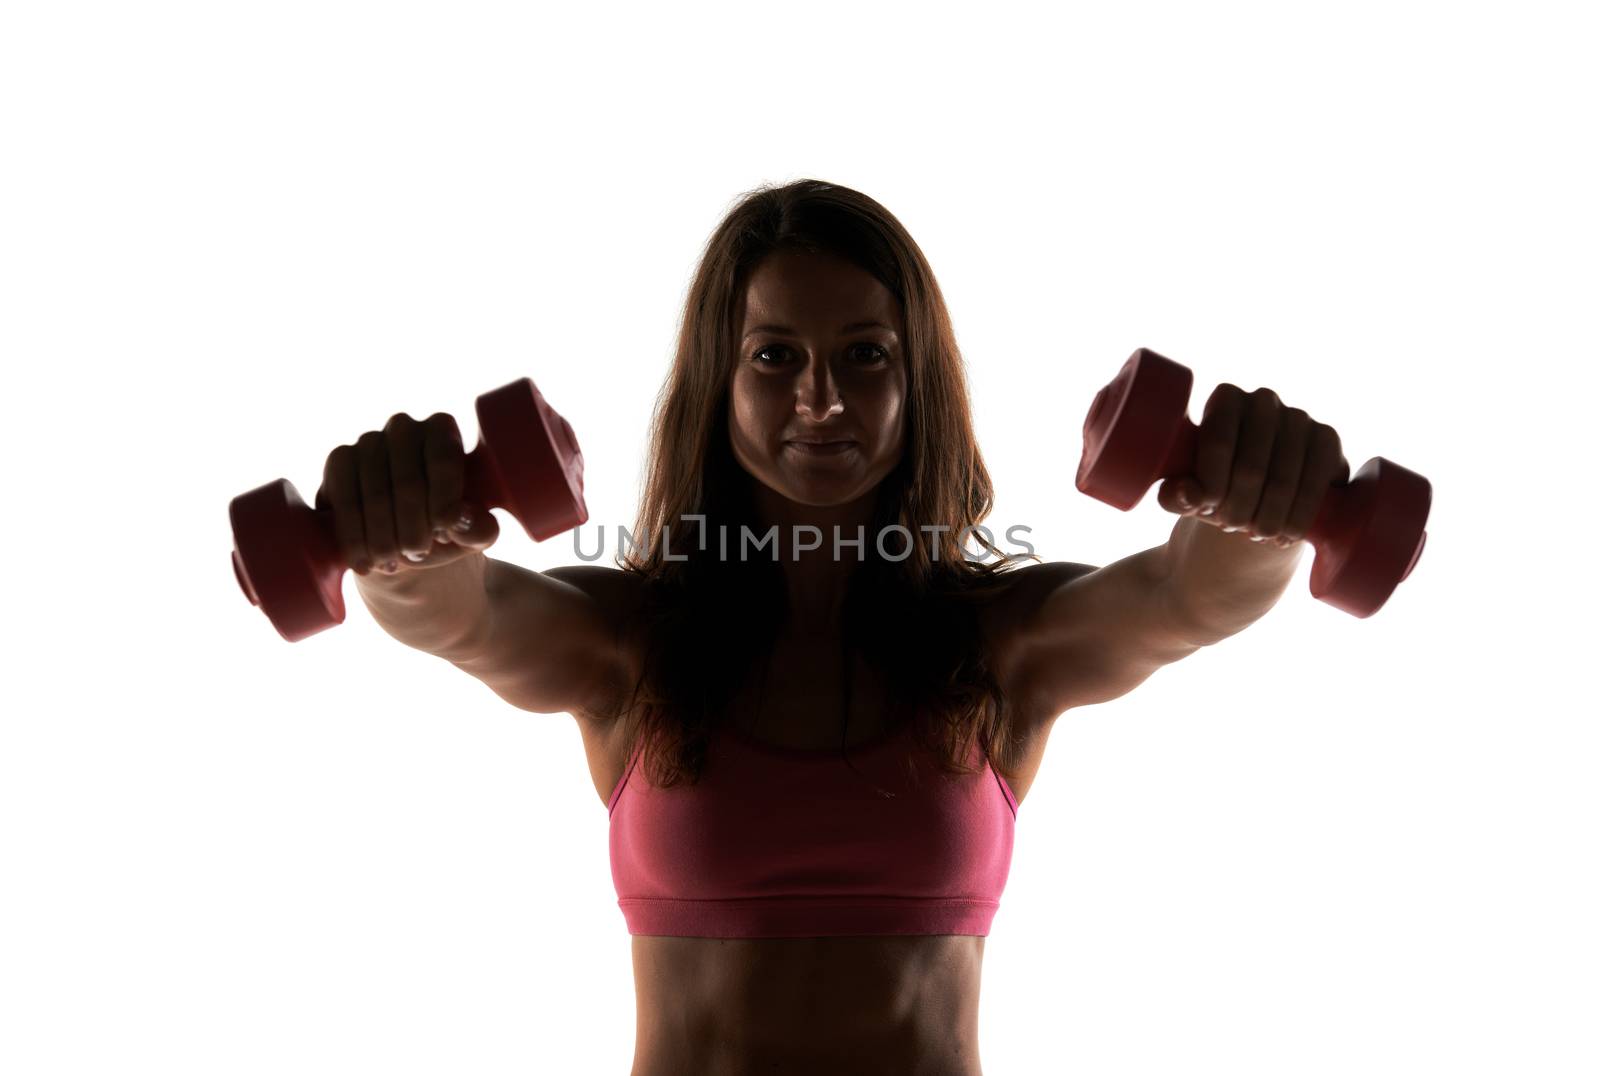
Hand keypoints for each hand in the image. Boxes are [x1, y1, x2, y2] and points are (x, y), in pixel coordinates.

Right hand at [314, 411, 498, 575]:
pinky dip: (353, 535)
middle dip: (412, 524)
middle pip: (407, 479)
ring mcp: (369, 441)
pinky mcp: (340, 461)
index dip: (443, 497)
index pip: (442, 458)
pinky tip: (364, 562)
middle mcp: (405, 428)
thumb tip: (461, 519)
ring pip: (374, 491)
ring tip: (392, 563)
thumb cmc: (447, 531)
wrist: (403, 544)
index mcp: (443, 431)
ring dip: (382, 535)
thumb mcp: (473, 534)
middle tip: (418, 553)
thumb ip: (480, 528)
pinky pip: (343, 497)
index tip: (444, 532)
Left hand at [1155, 384, 1349, 548]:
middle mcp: (1263, 400)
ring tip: (1255, 536)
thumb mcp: (1186, 493)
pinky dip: (1298, 517)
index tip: (1207, 510)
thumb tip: (1189, 494)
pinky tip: (1285, 535)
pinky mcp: (1327, 439)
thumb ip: (1175, 495)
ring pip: (1283, 480)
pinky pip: (1316, 481)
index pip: (1218, 442)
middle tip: (1231, 528)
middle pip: (1251, 467)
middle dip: (1238, 509)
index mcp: (1225, 398)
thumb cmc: (1214, 486)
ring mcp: (1300, 417)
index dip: (1212, 485)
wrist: (1261, 496)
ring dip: (1267, 518)